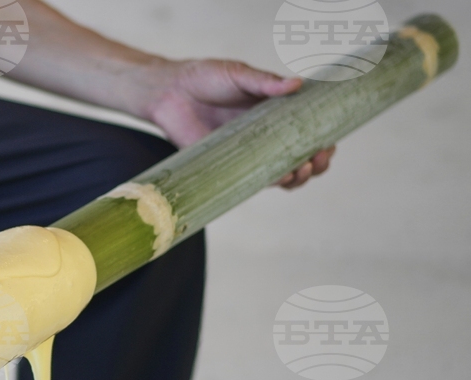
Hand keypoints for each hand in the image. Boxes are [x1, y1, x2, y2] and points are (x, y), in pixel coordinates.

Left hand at [139, 59, 334, 188]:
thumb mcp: (238, 74)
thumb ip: (264, 82)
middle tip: (318, 158)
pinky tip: (280, 179)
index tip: (331, 143)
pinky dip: (270, 182)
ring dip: (298, 177)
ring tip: (300, 169)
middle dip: (317, 163)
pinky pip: (254, 180)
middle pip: (302, 157)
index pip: (310, 130)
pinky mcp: (228, 164)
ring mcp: (249, 152)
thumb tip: (297, 84)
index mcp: (276, 112)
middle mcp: (266, 135)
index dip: (325, 141)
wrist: (170, 93)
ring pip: (282, 173)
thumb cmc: (205, 78)